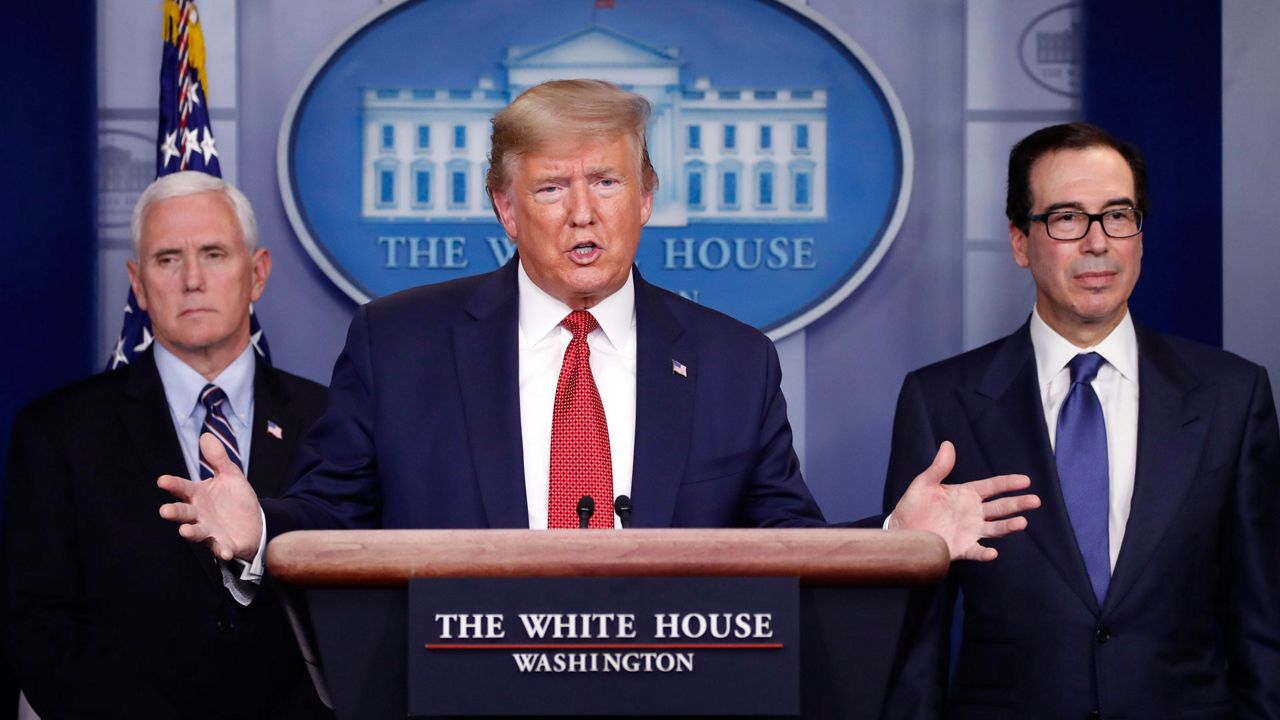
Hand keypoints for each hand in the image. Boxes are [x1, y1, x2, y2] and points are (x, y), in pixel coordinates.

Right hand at [158, 433, 263, 561]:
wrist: (254, 523)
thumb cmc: (235, 499)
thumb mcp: (230, 476)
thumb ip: (218, 459)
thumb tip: (206, 435)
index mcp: (198, 495)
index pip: (182, 488)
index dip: (173, 484)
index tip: (162, 480)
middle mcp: (199, 514)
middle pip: (183, 512)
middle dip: (174, 511)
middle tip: (165, 510)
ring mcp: (209, 530)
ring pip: (195, 532)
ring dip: (190, 532)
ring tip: (184, 531)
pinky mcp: (223, 544)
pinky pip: (220, 548)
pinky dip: (222, 550)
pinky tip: (225, 551)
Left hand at [888, 441, 1039, 561]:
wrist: (901, 531)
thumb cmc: (913, 505)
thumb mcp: (924, 484)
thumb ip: (939, 467)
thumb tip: (947, 444)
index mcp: (966, 494)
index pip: (992, 487)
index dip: (1008, 483)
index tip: (1025, 480)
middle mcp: (973, 513)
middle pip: (1000, 507)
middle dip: (1018, 504)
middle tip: (1035, 500)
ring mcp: (970, 531)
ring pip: (995, 528)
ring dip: (1009, 526)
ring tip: (1022, 522)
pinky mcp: (962, 548)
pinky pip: (976, 551)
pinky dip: (984, 553)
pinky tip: (992, 552)